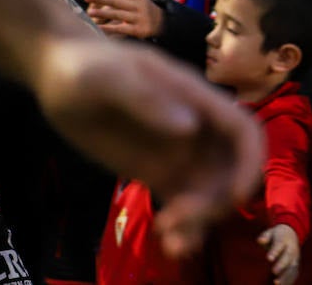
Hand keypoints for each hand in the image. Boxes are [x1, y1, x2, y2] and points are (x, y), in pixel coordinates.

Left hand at [29, 33, 262, 259]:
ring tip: (169, 238)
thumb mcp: (110, 77)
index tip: (235, 194)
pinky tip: (170, 244)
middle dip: (218, 199)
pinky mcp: (159, 172)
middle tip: (177, 218)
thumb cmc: (87, 67)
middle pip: (232, 168)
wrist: (62, 76)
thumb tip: (190, 129)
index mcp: (196, 99)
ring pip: (212, 191)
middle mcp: (198, 128)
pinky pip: (184, 201)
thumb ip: (147, 99)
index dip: (249, 161)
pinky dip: (186, 227)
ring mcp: (180, 152)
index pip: (243, 129)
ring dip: (202, 219)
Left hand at [85, 0, 164, 38]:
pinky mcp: (137, 29)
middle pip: (117, 1)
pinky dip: (109, 28)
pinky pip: (121, 28)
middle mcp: (137, 5)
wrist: (159, 22)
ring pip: (118, 14)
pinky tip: (98, 27)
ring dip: (103, 13)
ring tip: (89, 12)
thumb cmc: (141, 5)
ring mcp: (138, 17)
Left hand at [258, 224, 299, 284]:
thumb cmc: (277, 235)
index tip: (268, 258)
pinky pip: (294, 273)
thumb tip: (261, 240)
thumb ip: (265, 237)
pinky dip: (289, 280)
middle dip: (281, 265)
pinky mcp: (296, 265)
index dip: (274, 251)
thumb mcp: (270, 232)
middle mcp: (292, 249)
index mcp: (284, 240)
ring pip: (292, 267)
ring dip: (286, 275)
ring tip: (277, 283)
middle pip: (288, 257)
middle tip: (274, 271)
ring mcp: (295, 257)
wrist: (292, 233)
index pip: (279, 245)